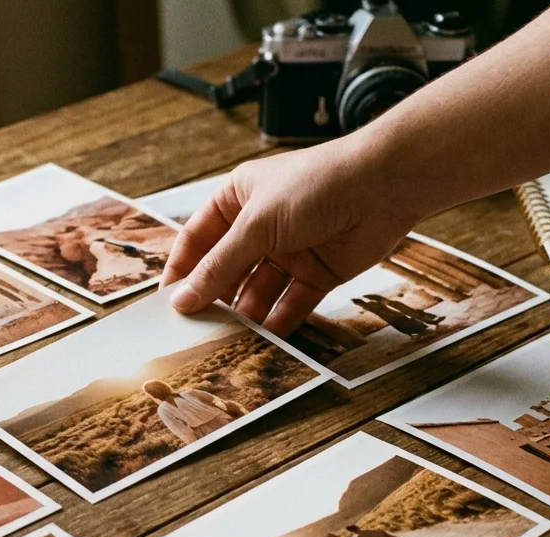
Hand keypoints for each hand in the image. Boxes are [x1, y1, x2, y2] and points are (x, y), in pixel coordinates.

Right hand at [160, 137, 422, 336]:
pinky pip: (291, 303)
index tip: (167, 303)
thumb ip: (219, 266)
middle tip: (195, 329)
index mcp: (237, 199)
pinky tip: (264, 339)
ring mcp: (290, 250)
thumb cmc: (316, 185)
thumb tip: (184, 298)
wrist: (382, 187)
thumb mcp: (255, 225)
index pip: (198, 239)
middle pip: (227, 269)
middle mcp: (261, 226)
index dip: (183, 270)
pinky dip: (279, 321)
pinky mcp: (318, 272)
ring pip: (258, 290)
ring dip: (245, 313)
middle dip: (214, 297)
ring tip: (228, 339)